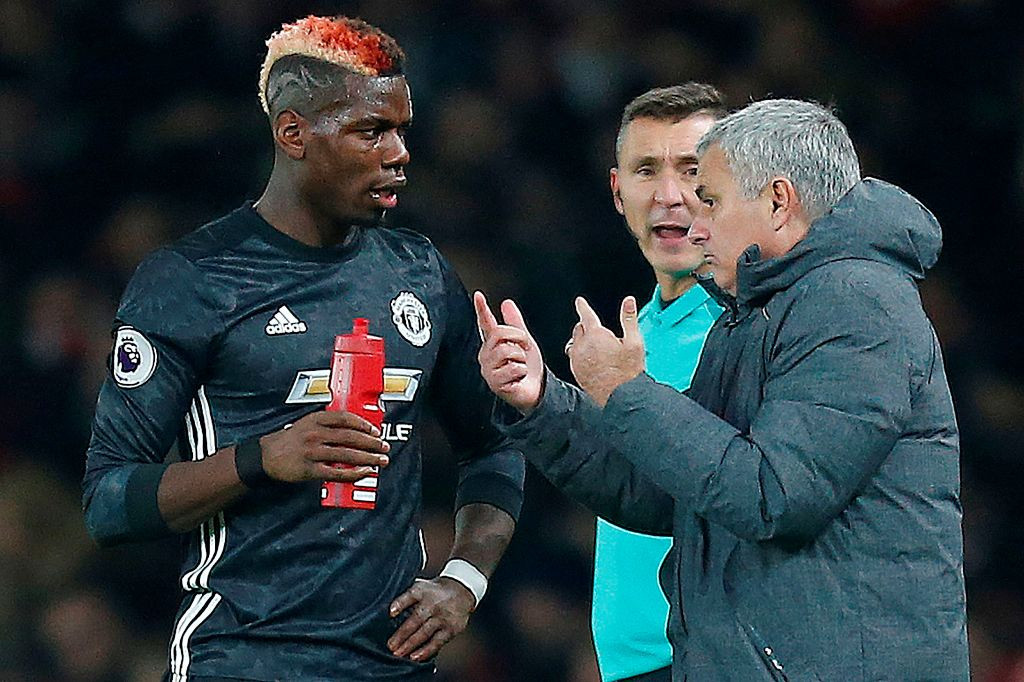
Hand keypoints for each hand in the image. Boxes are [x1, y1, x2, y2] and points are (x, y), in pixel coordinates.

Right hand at [258, 411, 389, 482]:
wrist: (266, 456)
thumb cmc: (290, 440)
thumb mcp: (306, 424)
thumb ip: (327, 424)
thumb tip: (355, 429)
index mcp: (316, 419)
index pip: (345, 418)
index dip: (363, 424)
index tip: (375, 430)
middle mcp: (315, 434)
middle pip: (350, 437)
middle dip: (371, 442)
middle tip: (384, 447)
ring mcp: (312, 452)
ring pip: (346, 454)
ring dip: (367, 458)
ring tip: (380, 460)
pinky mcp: (310, 469)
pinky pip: (336, 472)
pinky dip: (352, 473)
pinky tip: (364, 472)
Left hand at [387, 577, 474, 661]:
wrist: (462, 591)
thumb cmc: (434, 592)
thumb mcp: (421, 587)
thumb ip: (406, 597)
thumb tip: (388, 612)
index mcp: (423, 591)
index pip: (412, 595)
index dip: (401, 603)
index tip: (391, 613)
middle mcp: (433, 604)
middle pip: (416, 619)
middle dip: (402, 634)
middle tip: (390, 645)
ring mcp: (443, 617)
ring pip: (425, 632)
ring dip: (410, 644)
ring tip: (398, 653)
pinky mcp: (451, 629)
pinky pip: (437, 642)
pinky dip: (425, 650)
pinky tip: (415, 657)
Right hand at [473, 291, 544, 414]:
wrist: (537, 390)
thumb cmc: (528, 368)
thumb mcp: (524, 341)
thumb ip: (515, 323)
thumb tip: (506, 302)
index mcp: (492, 344)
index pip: (485, 323)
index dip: (482, 308)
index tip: (479, 295)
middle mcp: (487, 356)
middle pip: (499, 333)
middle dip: (519, 338)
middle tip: (525, 349)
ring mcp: (489, 370)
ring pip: (507, 350)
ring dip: (521, 358)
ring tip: (521, 366)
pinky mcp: (495, 383)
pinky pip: (513, 367)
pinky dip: (522, 372)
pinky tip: (518, 378)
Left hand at [567, 296, 644, 406]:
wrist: (621, 396)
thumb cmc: (629, 371)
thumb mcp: (635, 342)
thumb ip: (629, 319)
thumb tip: (628, 301)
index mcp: (596, 335)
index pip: (586, 315)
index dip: (583, 306)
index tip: (579, 301)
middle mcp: (583, 346)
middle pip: (579, 329)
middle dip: (586, 326)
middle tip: (598, 331)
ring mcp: (577, 360)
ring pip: (574, 343)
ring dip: (581, 340)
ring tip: (595, 346)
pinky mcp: (576, 371)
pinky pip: (573, 357)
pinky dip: (579, 354)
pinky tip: (591, 359)